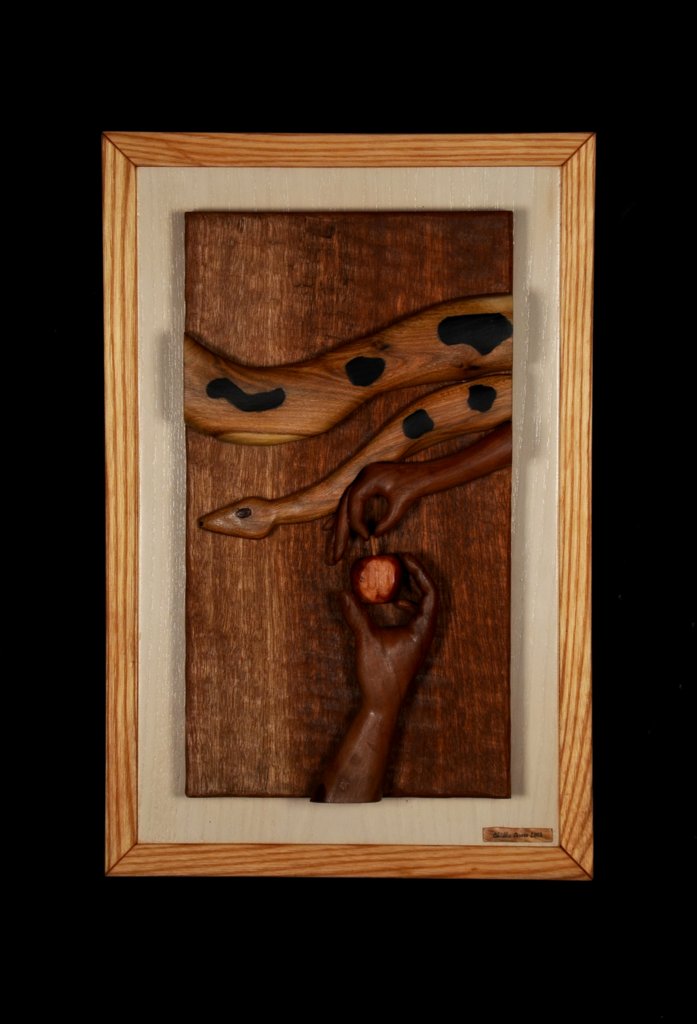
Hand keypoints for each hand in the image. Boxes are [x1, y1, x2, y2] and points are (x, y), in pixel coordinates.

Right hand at [329, 462, 420, 563]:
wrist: (425, 473)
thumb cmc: (415, 487)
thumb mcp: (401, 506)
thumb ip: (388, 522)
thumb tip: (374, 535)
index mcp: (368, 478)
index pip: (352, 504)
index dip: (356, 523)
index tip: (366, 538)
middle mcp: (361, 477)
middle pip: (343, 508)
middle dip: (339, 534)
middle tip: (334, 558)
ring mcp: (361, 479)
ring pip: (344, 507)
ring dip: (337, 529)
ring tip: (333, 551)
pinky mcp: (365, 483)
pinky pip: (349, 502)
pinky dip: (342, 516)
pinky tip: (328, 528)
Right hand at [339, 553, 437, 713]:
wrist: (383, 704)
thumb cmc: (380, 674)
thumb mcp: (366, 640)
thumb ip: (356, 614)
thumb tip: (343, 592)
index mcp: (423, 628)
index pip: (431, 591)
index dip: (419, 571)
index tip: (404, 558)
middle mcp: (426, 632)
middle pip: (429, 595)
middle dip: (414, 576)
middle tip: (398, 562)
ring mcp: (421, 638)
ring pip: (423, 606)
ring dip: (410, 589)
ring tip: (395, 578)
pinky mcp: (413, 644)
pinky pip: (416, 616)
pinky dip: (406, 604)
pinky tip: (391, 603)